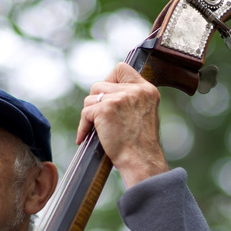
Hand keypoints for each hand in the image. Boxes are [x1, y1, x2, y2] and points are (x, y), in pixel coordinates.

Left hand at [76, 63, 168, 187]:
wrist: (141, 161)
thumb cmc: (141, 145)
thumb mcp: (144, 114)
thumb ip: (131, 100)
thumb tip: (107, 92)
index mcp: (147, 90)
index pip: (122, 69)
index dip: (110, 79)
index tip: (107, 95)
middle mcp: (135, 90)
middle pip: (101, 84)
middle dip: (96, 102)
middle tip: (100, 119)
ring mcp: (120, 98)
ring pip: (91, 98)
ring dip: (90, 114)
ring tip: (98, 130)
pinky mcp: (106, 109)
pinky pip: (85, 113)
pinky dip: (83, 127)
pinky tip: (84, 138)